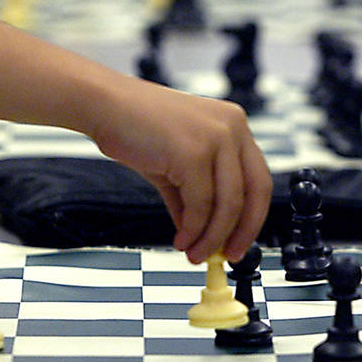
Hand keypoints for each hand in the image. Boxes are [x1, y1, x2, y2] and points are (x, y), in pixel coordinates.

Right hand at [88, 76, 271, 263]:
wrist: (103, 105)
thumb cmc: (137, 128)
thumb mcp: (175, 164)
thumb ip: (193, 196)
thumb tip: (202, 236)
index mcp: (234, 125)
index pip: (259, 180)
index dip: (253, 217)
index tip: (239, 243)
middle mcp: (233, 128)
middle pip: (255, 193)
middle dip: (242, 232)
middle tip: (225, 257)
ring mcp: (216, 137)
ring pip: (228, 204)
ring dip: (211, 238)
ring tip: (194, 254)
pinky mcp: (193, 152)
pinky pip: (201, 205)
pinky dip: (193, 230)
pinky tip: (181, 240)